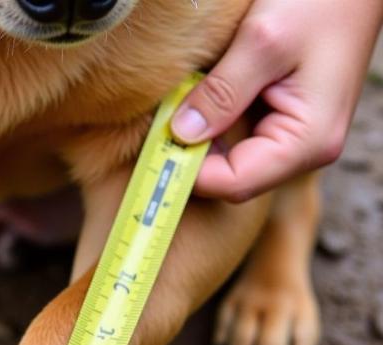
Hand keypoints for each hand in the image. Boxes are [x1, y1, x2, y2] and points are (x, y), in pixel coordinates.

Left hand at [171, 0, 382, 200]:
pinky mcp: (290, 122)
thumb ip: (220, 92)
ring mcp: (299, 139)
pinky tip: (200, 108)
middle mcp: (306, 151)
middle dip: (194, 160)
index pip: (234, 184)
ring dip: (203, 144)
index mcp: (308, 141)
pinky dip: (217, 129)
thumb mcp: (263, 40)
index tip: (157, 149)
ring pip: (235, 164)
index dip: (191, 173)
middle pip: (233, 180)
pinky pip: (244, 141)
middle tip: (160, 130)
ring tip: (178, 115)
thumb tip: (180, 134)